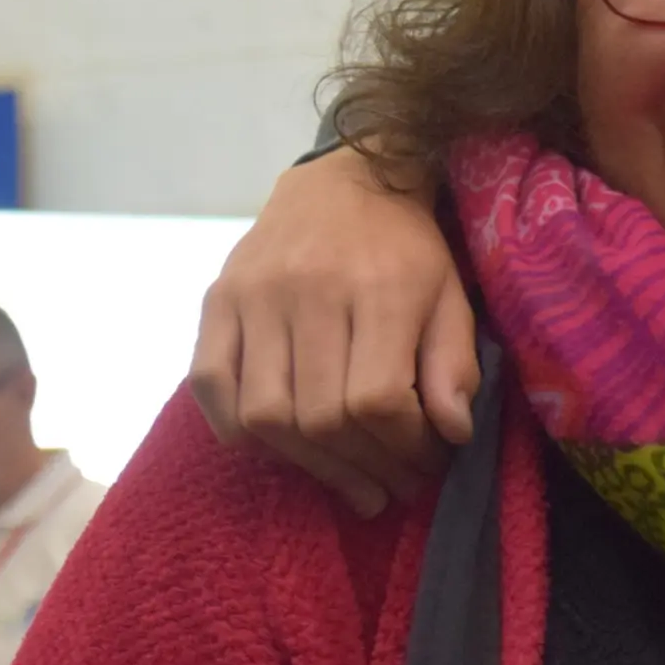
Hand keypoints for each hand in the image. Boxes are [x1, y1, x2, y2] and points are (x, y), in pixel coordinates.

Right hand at [190, 144, 478, 517]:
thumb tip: (451, 433)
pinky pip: (210, 385)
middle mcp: (307, 291)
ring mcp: (252, 296)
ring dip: (307, 464)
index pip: (377, 400)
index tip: (424, 461)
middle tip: (389, 485)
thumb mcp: (452, 296)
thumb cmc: (407, 248)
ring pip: (264, 413)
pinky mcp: (216, 300)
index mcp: (377, 288)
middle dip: (362, 467)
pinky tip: (283, 448)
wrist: (347, 179)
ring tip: (346, 478)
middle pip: (320, 417)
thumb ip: (454, 365)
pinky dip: (239, 431)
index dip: (402, 447)